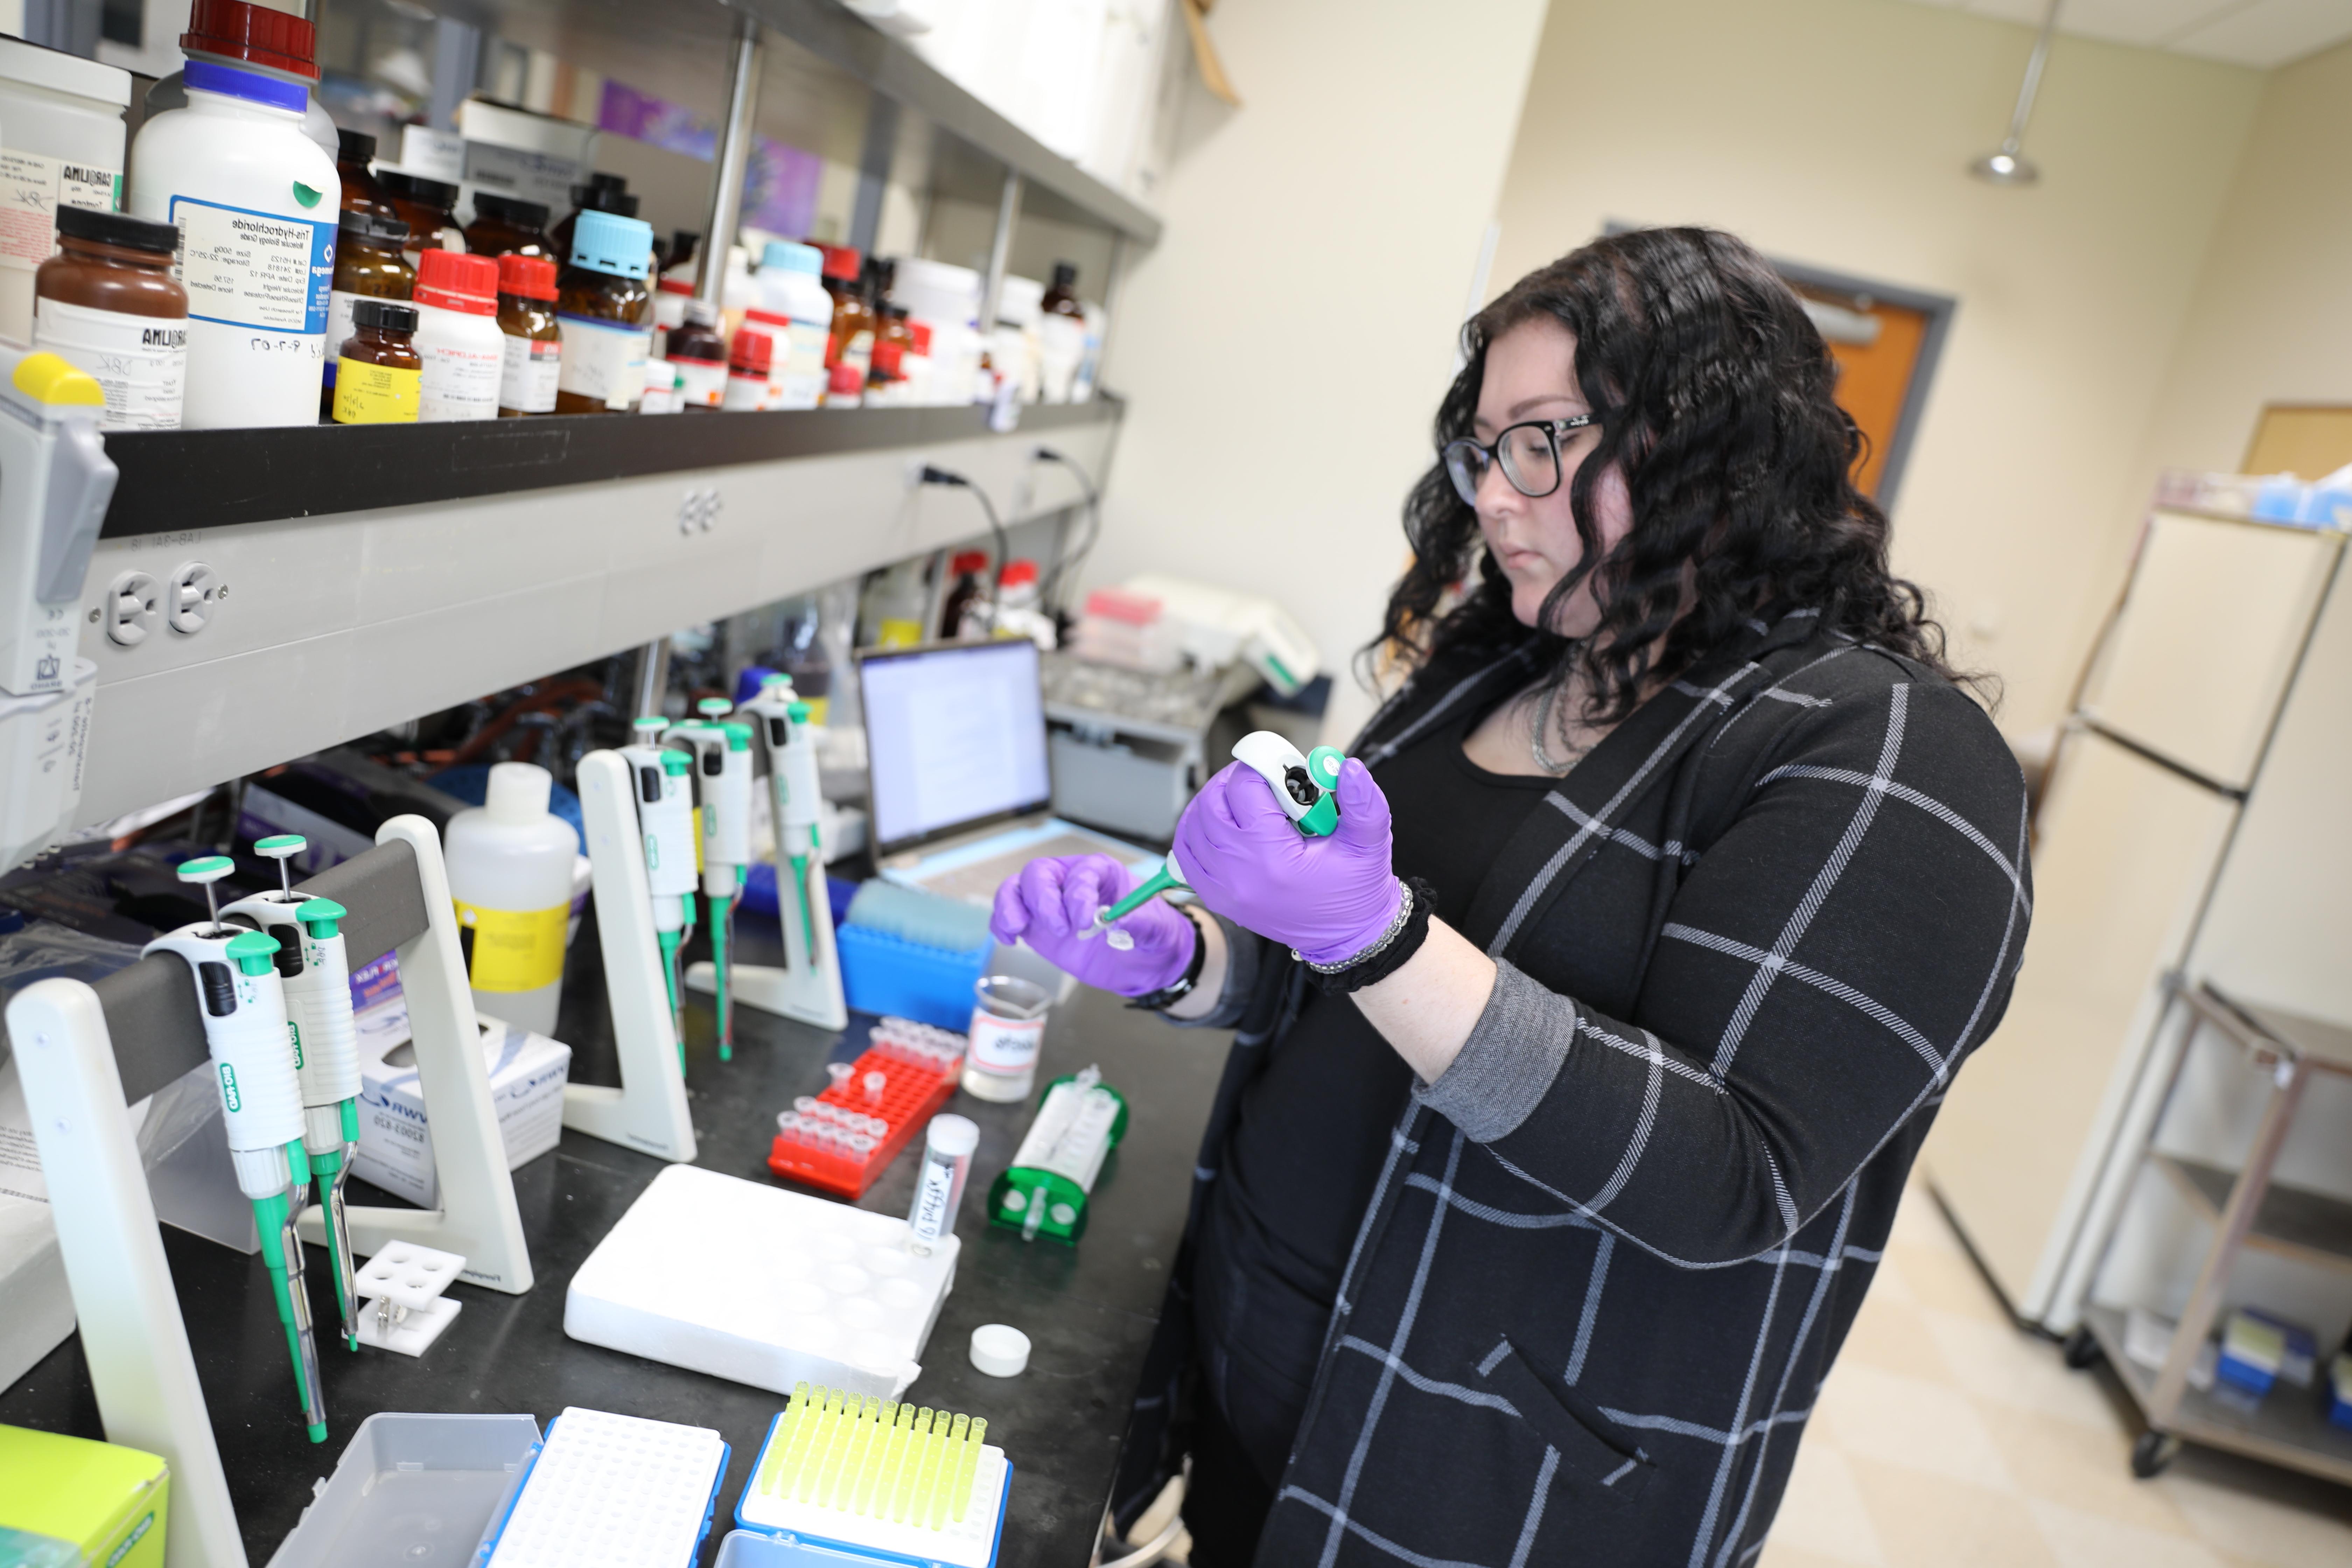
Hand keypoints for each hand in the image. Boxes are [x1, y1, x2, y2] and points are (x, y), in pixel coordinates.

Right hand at [988, 854, 1197, 996]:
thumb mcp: (1157, 930)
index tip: (1086, 920)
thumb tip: (1118, 923)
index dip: (1078, 893)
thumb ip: (1141, 924)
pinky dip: (1002, 924)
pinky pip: (1009, 916)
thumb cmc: (1151, 935)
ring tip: (1017, 929)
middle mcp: (1069, 881)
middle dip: (1043, 899)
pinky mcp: (1037, 926)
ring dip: (1010, 906)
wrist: (1143, 962)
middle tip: (1060, 929)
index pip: (1081, 873)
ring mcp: (1050, 903)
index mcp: (1101, 873)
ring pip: (1017, 889)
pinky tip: (1009, 940)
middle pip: (1040, 873)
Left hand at [1172, 757, 1400, 965]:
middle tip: (1259, 777)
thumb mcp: (1369, 844)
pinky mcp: (1217, 898)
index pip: (1244, 791)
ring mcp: (1223, 889)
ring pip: (1192, 826)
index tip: (1278, 768)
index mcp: (1274, 860)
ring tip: (1242, 797)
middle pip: (1211, 804)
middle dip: (1232, 781)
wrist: (1346, 935)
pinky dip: (1196, 831)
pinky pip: (1185, 855)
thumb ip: (1364, 803)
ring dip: (1212, 802)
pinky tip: (1221, 822)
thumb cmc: (1357, 890)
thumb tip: (1349, 767)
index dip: (1260, 768)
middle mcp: (1240, 875)